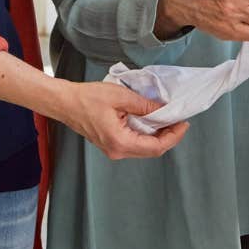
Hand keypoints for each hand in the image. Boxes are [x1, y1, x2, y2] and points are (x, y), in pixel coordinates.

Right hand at [56, 81, 188, 159]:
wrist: (65, 102)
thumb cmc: (88, 98)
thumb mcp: (120, 96)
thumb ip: (144, 105)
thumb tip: (163, 110)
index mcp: (120, 142)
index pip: (155, 147)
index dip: (173, 137)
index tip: (183, 124)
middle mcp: (117, 151)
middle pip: (151, 150)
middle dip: (168, 136)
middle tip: (178, 120)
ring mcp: (113, 149)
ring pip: (143, 148)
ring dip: (158, 136)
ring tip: (167, 119)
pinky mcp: (110, 144)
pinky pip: (134, 143)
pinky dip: (146, 134)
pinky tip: (151, 121)